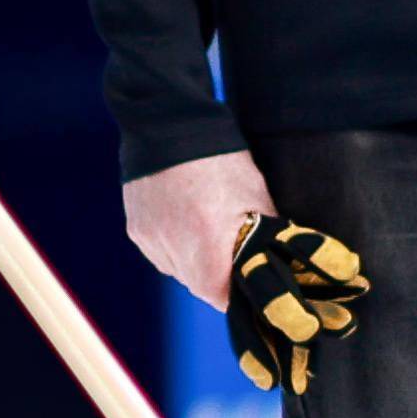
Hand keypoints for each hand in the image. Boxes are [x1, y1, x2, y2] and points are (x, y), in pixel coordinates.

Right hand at [123, 148, 275, 311]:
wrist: (168, 122)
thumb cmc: (220, 157)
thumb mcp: (255, 194)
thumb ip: (265, 236)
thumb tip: (280, 261)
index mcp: (205, 240)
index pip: (218, 295)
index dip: (236, 295)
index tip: (247, 284)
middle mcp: (172, 245)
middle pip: (197, 284)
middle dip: (217, 276)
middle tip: (233, 254)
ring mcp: (150, 238)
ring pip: (178, 270)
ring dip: (195, 262)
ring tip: (207, 230)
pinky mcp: (136, 228)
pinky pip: (160, 253)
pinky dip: (175, 247)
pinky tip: (185, 221)